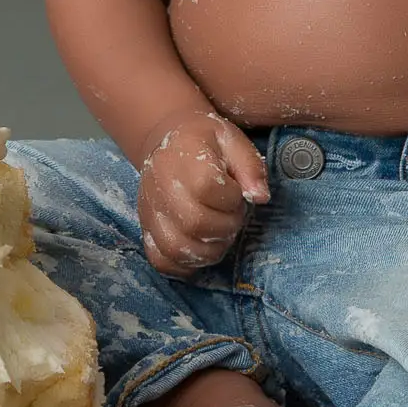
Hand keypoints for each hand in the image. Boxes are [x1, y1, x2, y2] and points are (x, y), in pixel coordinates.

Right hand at [138, 111, 270, 274]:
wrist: (166, 141)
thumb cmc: (203, 141)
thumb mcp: (231, 140)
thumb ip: (249, 166)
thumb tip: (260, 197)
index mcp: (185, 161)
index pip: (208, 190)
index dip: (232, 198)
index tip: (237, 193)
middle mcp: (161, 188)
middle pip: (194, 223)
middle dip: (225, 227)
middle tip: (232, 216)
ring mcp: (150, 211)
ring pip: (177, 248)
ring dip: (209, 250)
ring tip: (220, 234)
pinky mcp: (146, 229)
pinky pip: (160, 260)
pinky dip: (183, 266)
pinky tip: (200, 251)